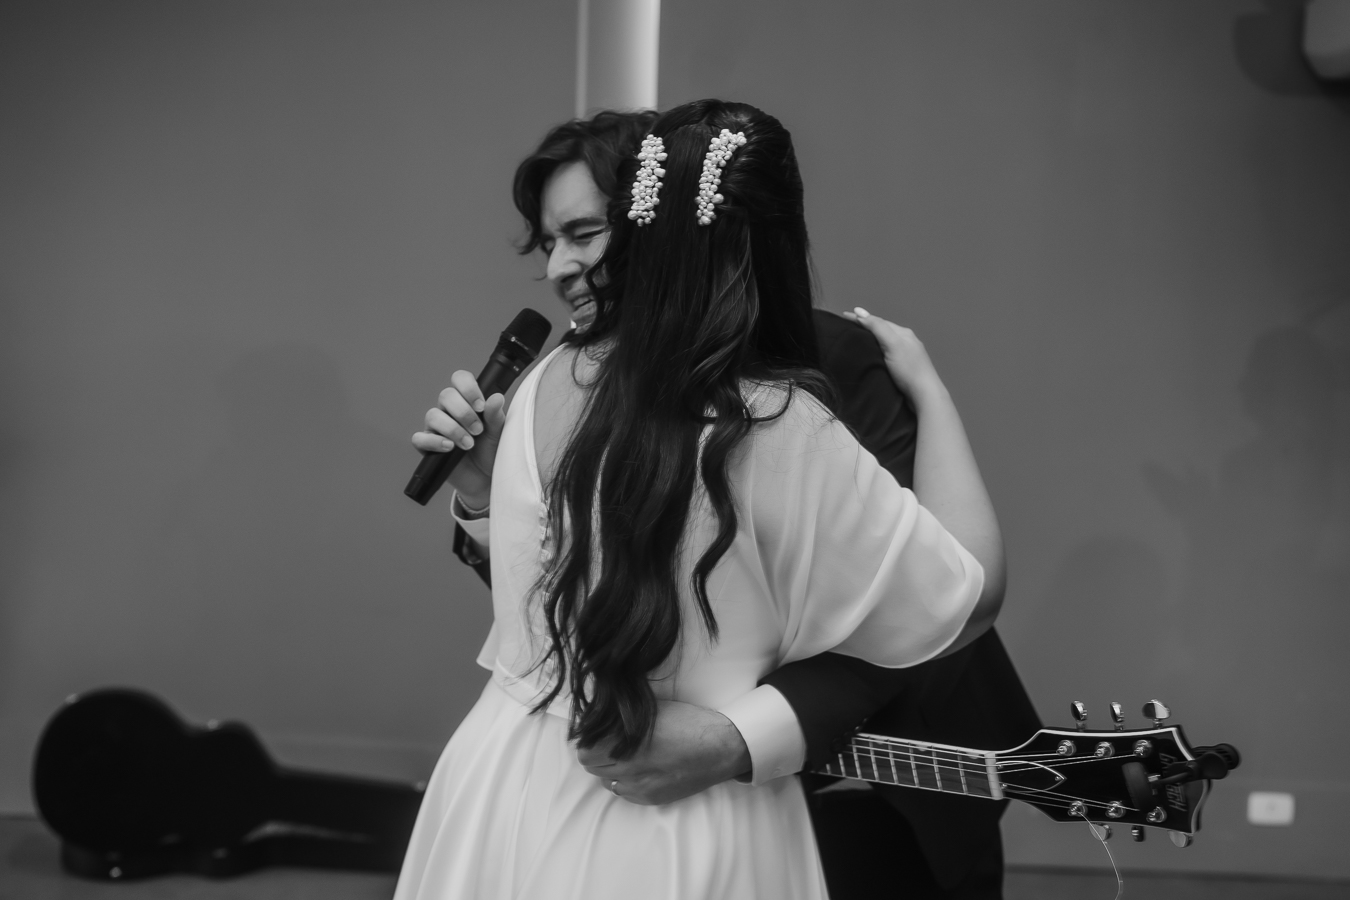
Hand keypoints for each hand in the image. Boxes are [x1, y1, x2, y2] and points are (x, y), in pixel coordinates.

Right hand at [410, 370, 506, 508]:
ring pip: (433, 415)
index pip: (459, 379)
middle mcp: (449, 411)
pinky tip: (450, 448)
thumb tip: (496, 397)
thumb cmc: (491, 451)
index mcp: (467, 401)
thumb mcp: (498, 432)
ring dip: (453, 429)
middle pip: (445, 395)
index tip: (480, 405)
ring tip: (468, 444)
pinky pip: (419, 438)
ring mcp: (436, 428)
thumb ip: (495, 415)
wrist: (486, 479)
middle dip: (463, 412)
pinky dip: (434, 442)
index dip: (468, 388)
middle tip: (478, 430)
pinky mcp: (427, 447)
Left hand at [577, 701, 750, 805]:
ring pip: (605, 781)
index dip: (587, 738)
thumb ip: (622, 718)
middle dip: (595, 753)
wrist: (719, 749)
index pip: (585, 749)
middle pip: (591, 766)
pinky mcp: (649, 798)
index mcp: (628, 741)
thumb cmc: (688, 722)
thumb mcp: (651, 711)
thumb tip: (598, 718)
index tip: (593, 731)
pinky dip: (624, 781)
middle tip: (606, 742)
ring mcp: (639, 786)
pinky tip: (639, 769)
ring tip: (625, 755)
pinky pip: (623, 792)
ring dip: (608, 768)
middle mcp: (629, 767)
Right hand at [840, 307, 944, 407]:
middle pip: (882, 331)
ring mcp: (907, 356)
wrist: (924, 396)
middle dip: (866, 327)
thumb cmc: (909, 370)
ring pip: (885, 343)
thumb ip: (878, 327)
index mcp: (903, 333)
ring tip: (857, 341)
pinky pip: (887, 356)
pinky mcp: (905, 370)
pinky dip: (877, 352)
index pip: (879, 322)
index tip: (843, 316)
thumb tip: (860, 312)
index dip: (861, 318)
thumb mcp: (892, 344)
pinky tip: (872, 358)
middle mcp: (906, 342)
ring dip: (872, 340)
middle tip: (848, 327)